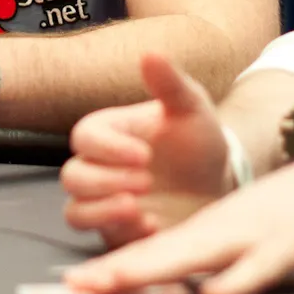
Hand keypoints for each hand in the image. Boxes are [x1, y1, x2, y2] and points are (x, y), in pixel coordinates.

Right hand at [61, 50, 231, 247]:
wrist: (220, 186)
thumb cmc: (198, 142)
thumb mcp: (192, 109)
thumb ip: (170, 84)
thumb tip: (151, 54)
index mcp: (109, 133)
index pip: (85, 137)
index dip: (108, 148)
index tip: (144, 154)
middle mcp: (99, 168)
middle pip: (73, 177)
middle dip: (105, 182)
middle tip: (145, 182)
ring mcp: (105, 203)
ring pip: (75, 211)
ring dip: (102, 211)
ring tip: (138, 208)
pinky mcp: (116, 233)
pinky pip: (100, 239)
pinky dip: (120, 234)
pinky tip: (151, 227)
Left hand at [66, 137, 293, 293]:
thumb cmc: (286, 211)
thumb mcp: (239, 230)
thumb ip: (205, 255)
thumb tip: (174, 285)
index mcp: (206, 230)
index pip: (149, 249)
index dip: (112, 267)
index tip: (75, 287)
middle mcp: (220, 230)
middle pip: (162, 251)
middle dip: (119, 270)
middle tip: (79, 287)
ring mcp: (252, 235)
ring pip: (198, 252)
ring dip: (158, 267)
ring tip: (119, 279)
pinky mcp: (288, 244)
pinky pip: (260, 266)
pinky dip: (237, 280)